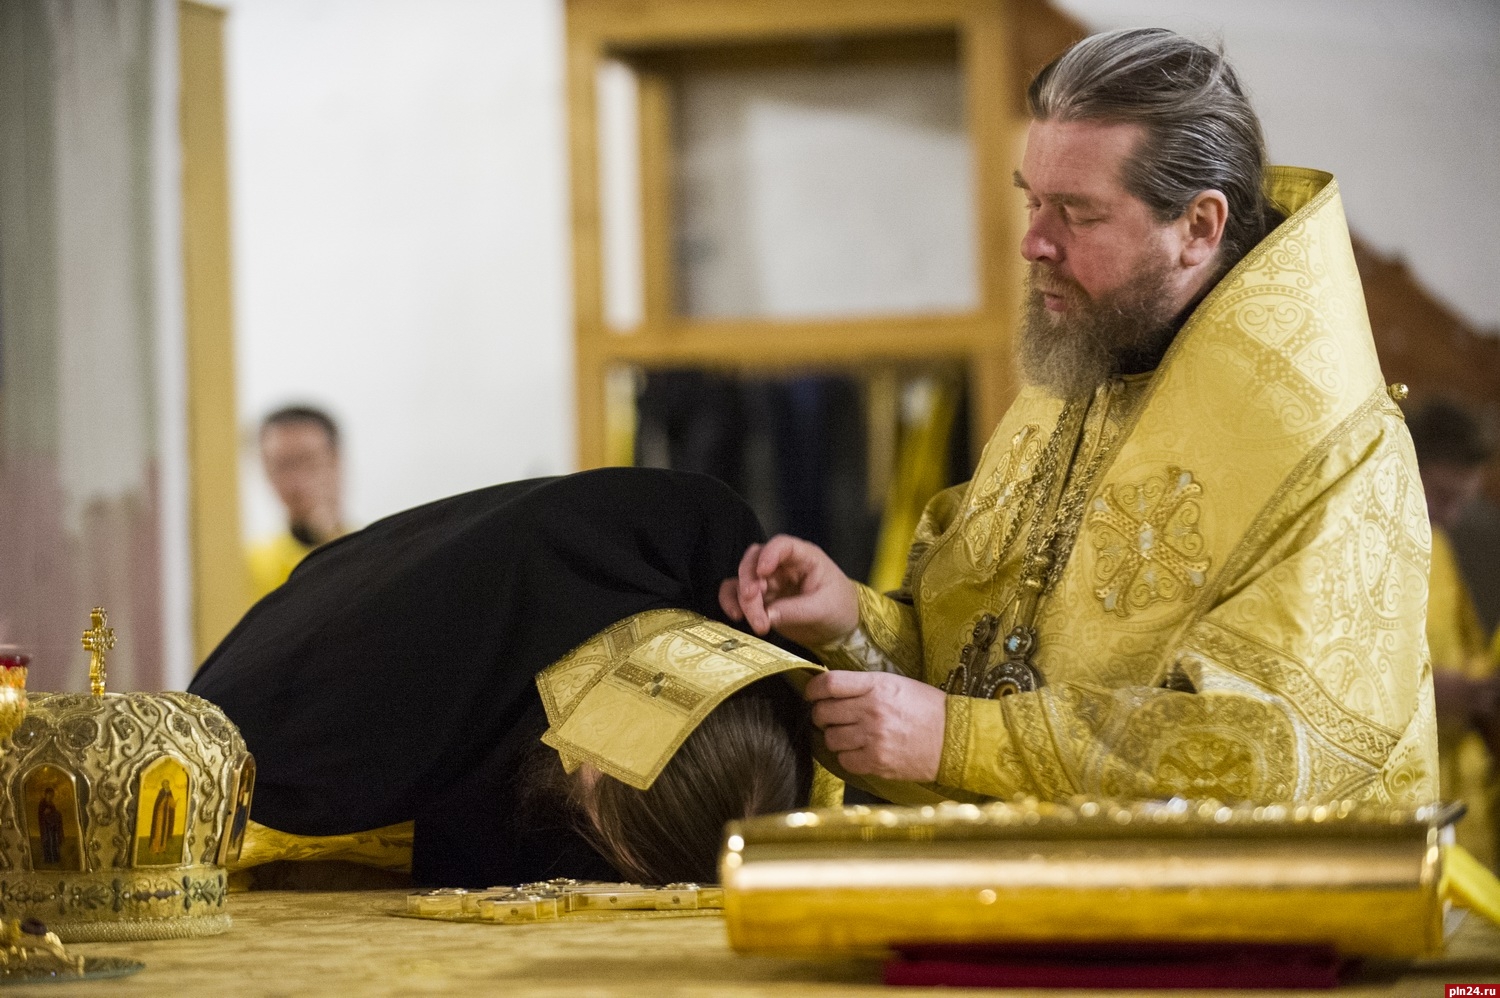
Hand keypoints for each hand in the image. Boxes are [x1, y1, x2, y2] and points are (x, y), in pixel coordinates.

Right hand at [718, 535, 857, 646]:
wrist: (840, 629)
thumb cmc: (839, 609)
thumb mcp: (824, 609)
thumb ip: (796, 610)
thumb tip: (767, 615)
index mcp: (804, 557)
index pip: (782, 545)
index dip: (769, 555)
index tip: (762, 572)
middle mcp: (782, 565)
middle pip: (754, 561)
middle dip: (749, 583)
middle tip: (754, 606)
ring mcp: (769, 580)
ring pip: (743, 579)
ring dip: (742, 599)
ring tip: (756, 622)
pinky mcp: (761, 598)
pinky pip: (737, 595)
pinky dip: (732, 603)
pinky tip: (736, 616)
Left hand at [805, 671, 945, 781]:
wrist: (955, 738)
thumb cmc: (927, 708)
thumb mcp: (896, 684)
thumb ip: (864, 685)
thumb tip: (831, 690)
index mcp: (876, 685)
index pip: (829, 684)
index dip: (813, 690)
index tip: (812, 695)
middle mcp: (871, 710)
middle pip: (823, 713)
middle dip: (821, 716)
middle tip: (830, 719)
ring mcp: (873, 738)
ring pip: (831, 739)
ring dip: (835, 738)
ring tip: (848, 736)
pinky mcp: (878, 762)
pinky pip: (844, 761)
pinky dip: (847, 757)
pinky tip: (859, 752)